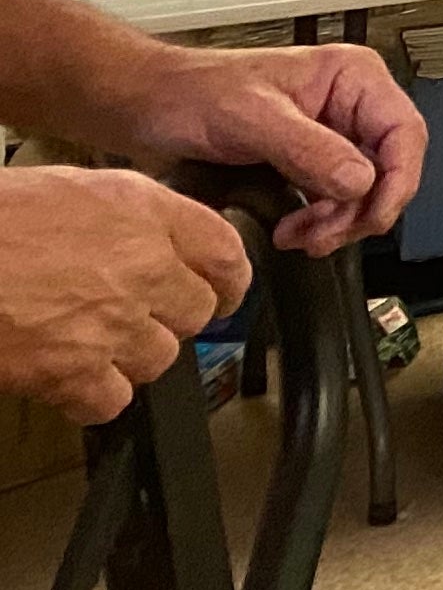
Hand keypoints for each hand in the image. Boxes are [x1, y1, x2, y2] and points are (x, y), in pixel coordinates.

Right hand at [0, 166, 250, 422]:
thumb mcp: (78, 188)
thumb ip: (136, 216)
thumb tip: (167, 243)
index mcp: (147, 213)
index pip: (227, 253)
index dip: (227, 278)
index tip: (221, 291)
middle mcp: (142, 266)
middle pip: (198, 312)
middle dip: (168, 317)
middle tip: (132, 315)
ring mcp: (111, 323)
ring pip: (160, 358)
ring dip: (130, 357)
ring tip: (88, 340)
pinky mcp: (71, 372)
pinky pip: (112, 401)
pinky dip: (91, 398)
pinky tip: (67, 377)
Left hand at [125, 45, 423, 251]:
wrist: (148, 105)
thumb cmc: (192, 93)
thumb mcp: (251, 118)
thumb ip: (308, 149)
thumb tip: (360, 182)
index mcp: (352, 77)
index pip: (403, 133)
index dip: (397, 180)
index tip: (371, 217)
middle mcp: (350, 103)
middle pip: (389, 167)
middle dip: (360, 209)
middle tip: (322, 236)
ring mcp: (333, 133)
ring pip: (365, 189)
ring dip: (337, 221)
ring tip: (298, 237)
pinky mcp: (311, 159)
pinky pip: (336, 198)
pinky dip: (320, 222)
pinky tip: (292, 231)